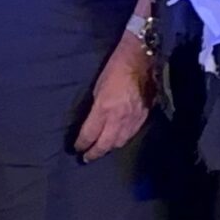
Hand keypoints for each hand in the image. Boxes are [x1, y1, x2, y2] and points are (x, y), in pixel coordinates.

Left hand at [73, 33, 152, 161]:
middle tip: (86, 158)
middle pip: (105, 144)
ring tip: (101, 152)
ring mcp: (132, 120)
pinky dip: (121, 141)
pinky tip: (116, 142)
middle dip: (94, 153)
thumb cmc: (114, 69)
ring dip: (108, 149)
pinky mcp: (143, 118)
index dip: (82, 144)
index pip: (90, 134)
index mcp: (104, 109)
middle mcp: (118, 118)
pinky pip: (130, 135)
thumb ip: (96, 109)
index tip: (76, 148)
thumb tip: (92, 123)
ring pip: (119, 142)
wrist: (140, 61)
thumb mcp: (98, 89)